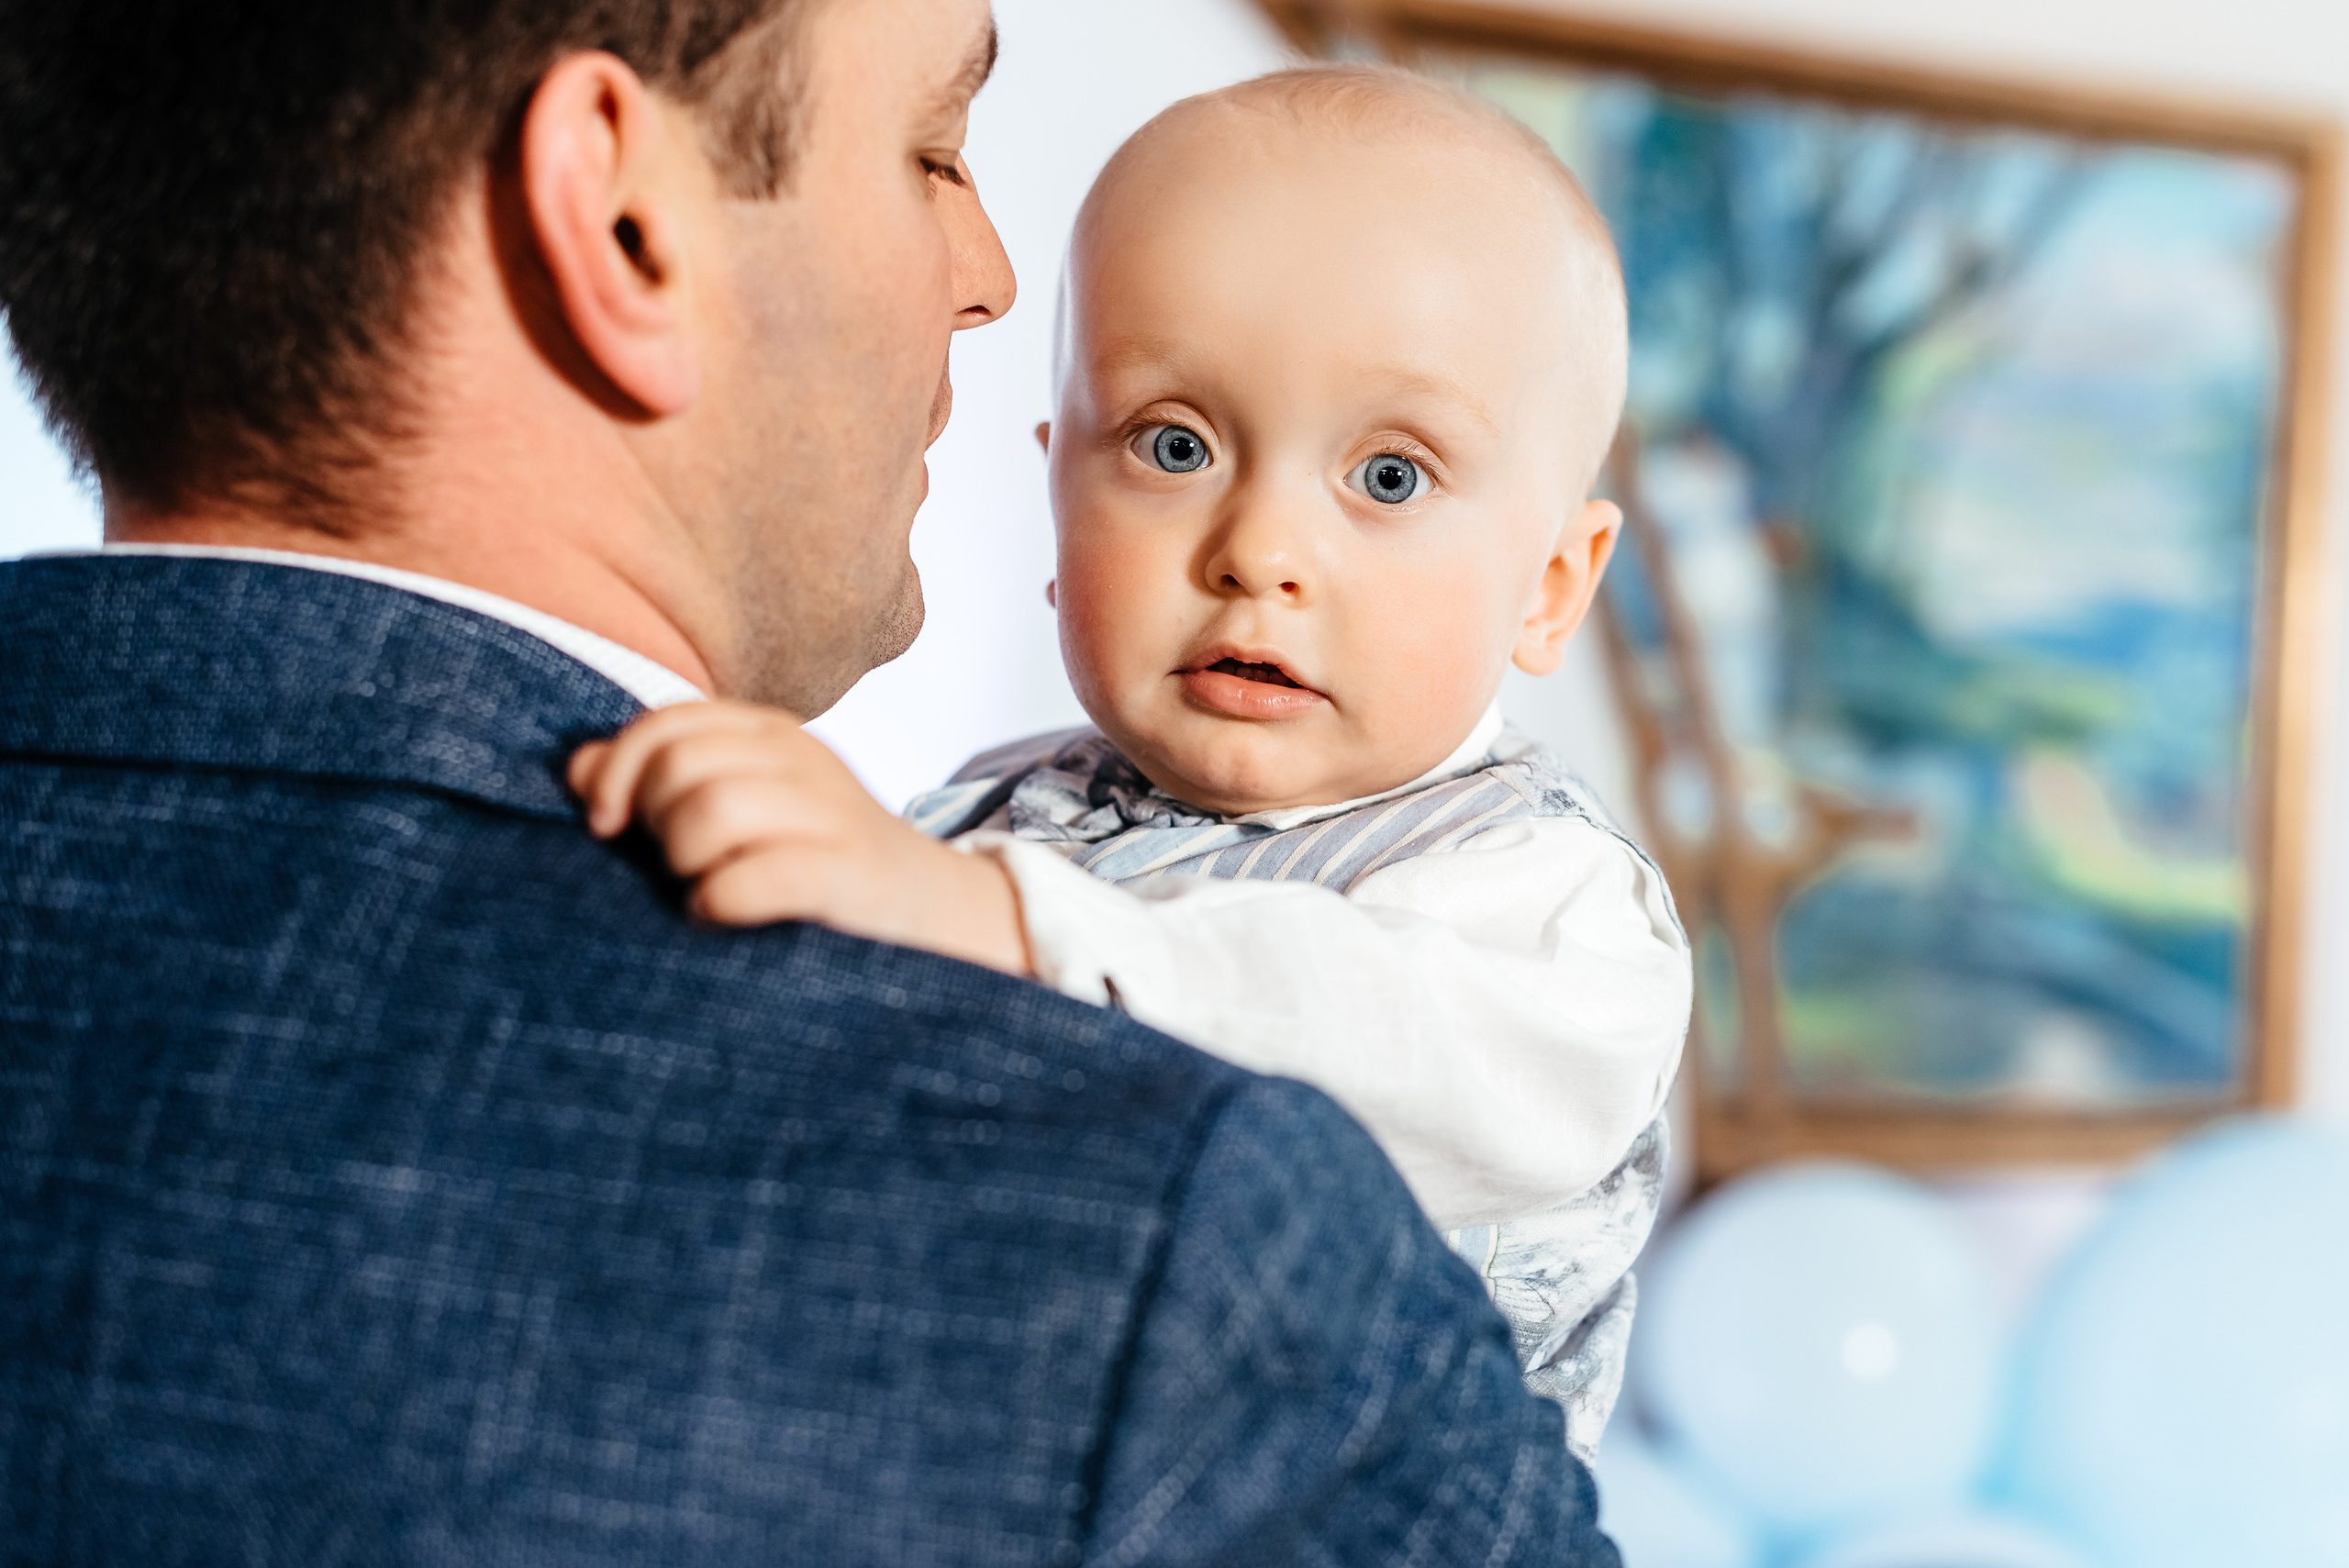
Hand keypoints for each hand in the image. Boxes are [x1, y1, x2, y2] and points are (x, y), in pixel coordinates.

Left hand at [568, 702, 1031, 976]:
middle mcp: (803, 760)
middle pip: (678, 766)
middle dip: (655, 824)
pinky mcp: (845, 873)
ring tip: (708, 886)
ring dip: (688, 863)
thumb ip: (664, 779)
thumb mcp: (749, 804)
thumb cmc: (821, 863)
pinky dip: (718, 902)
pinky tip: (725, 916)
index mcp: (773, 735)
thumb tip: (576, 766)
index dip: (619, 769)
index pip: (667, 724)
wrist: (939, 913)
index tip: (606, 824)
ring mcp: (829, 815)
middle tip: (681, 863)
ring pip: (707, 813)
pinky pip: (748, 878)